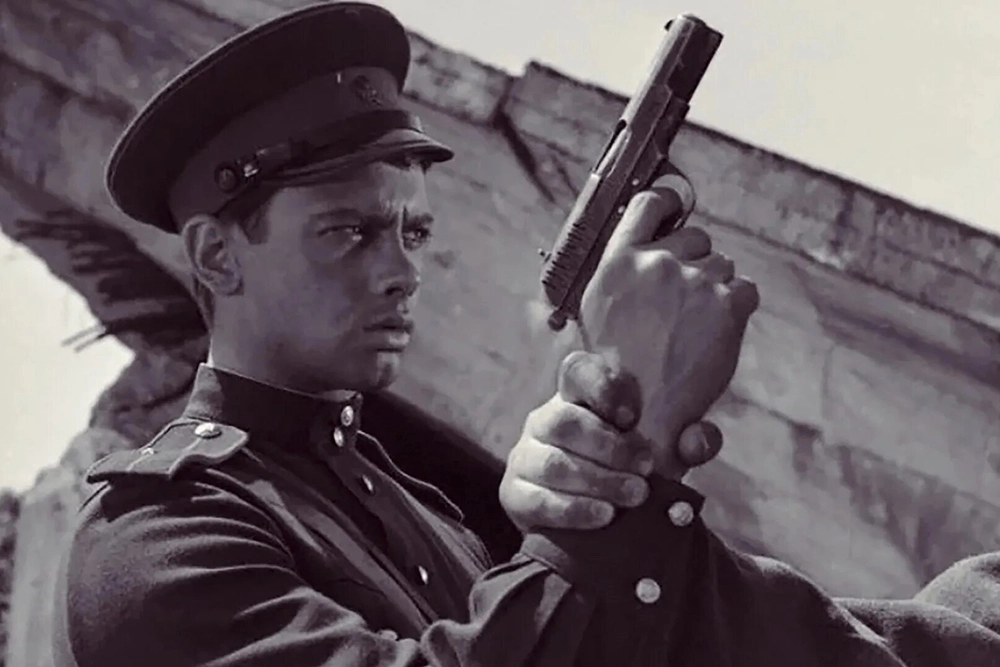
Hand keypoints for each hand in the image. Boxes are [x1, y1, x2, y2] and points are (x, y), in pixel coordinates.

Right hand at [500, 350, 723, 531]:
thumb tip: (698, 439)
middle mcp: (544, 420)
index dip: (602, 387)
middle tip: (647, 469)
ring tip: (634, 497)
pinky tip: (604, 516)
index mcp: (577, 397)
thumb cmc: (627, 472)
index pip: (577, 371)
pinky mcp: (514, 493)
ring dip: (599, 481)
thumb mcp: (663, 453)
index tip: (632, 416)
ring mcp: (524, 456)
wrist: (590, 524)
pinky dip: (574, 510)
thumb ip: (690, 442)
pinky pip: (538, 500)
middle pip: (565, 421)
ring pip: (553, 463)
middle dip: (610, 448)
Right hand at [579, 175, 758, 479]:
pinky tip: (714, 336)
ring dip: (714, 291)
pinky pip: (745, 290)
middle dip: (694, 262)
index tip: (675, 208)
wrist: (639, 415)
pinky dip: (736, 311)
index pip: (649, 204)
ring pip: (722, 265)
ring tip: (694, 329)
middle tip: (683, 304)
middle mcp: (656, 261)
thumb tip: (653, 245)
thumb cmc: (617, 370)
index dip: (667, 202)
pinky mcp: (727, 302)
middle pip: (695, 236)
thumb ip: (626, 271)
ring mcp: (694, 280)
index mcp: (617, 261)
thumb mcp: (600, 309)